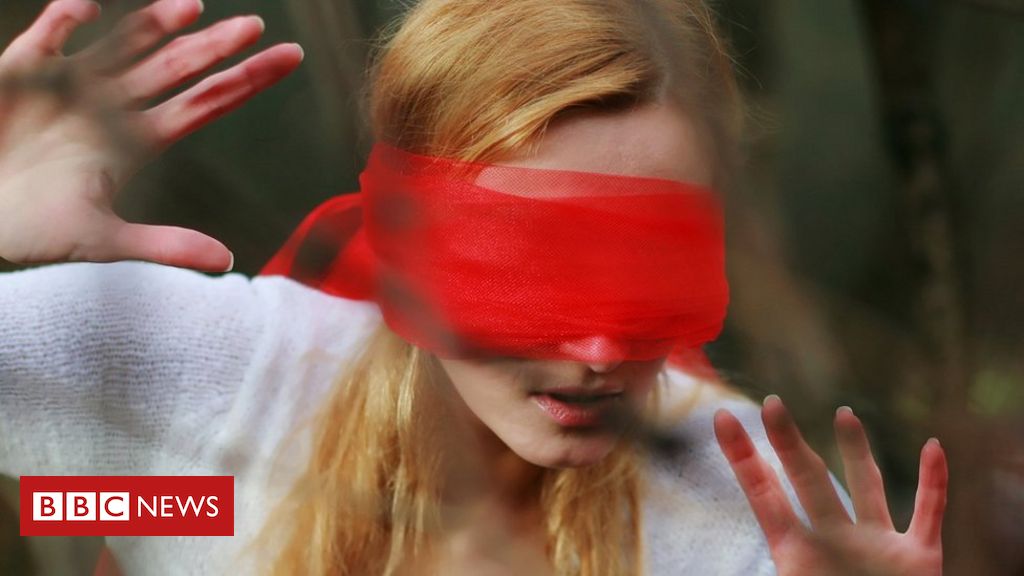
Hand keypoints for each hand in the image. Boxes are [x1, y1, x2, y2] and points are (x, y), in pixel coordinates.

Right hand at [0, 0, 303, 270]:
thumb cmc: (33, 232)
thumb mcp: (102, 242)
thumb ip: (164, 246)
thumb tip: (227, 261)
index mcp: (138, 141)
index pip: (205, 104)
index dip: (246, 81)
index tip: (289, 58)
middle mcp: (114, 106)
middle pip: (177, 68)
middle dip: (215, 47)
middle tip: (256, 26)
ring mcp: (72, 85)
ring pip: (125, 44)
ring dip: (155, 23)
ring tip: (192, 7)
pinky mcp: (24, 72)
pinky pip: (50, 36)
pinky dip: (66, 18)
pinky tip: (91, 8)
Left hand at [714, 395, 947, 575]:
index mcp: (798, 554)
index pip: (763, 496)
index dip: (742, 458)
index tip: (722, 419)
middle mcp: (835, 539)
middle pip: (810, 481)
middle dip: (790, 444)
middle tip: (771, 403)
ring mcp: (877, 545)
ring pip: (866, 487)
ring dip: (858, 451)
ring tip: (843, 413)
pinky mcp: (918, 559)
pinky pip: (928, 514)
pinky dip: (935, 482)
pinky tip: (933, 446)